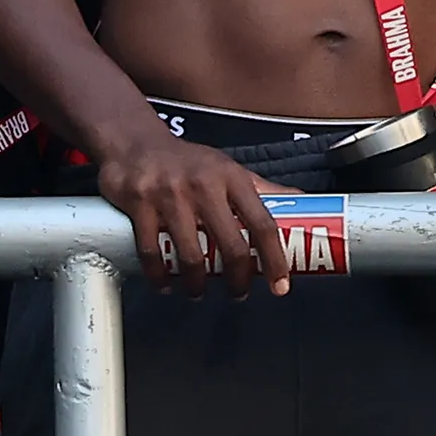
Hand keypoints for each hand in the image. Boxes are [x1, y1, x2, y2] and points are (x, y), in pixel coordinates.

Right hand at [90, 128, 290, 297]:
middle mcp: (205, 186)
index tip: (280, 285)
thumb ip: (261, 188)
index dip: (275, 259)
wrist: (134, 141)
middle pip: (230, 245)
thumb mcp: (229, 169)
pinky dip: (160, 277)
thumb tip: (301, 200)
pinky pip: (151, 252)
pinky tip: (165, 284)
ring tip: (198, 292)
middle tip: (238, 294)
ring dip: (197, 284)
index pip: (263, 223)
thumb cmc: (190, 162)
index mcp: (233, 178)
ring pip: (190, 256)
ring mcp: (171, 196)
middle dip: (237, 279)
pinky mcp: (140, 205)